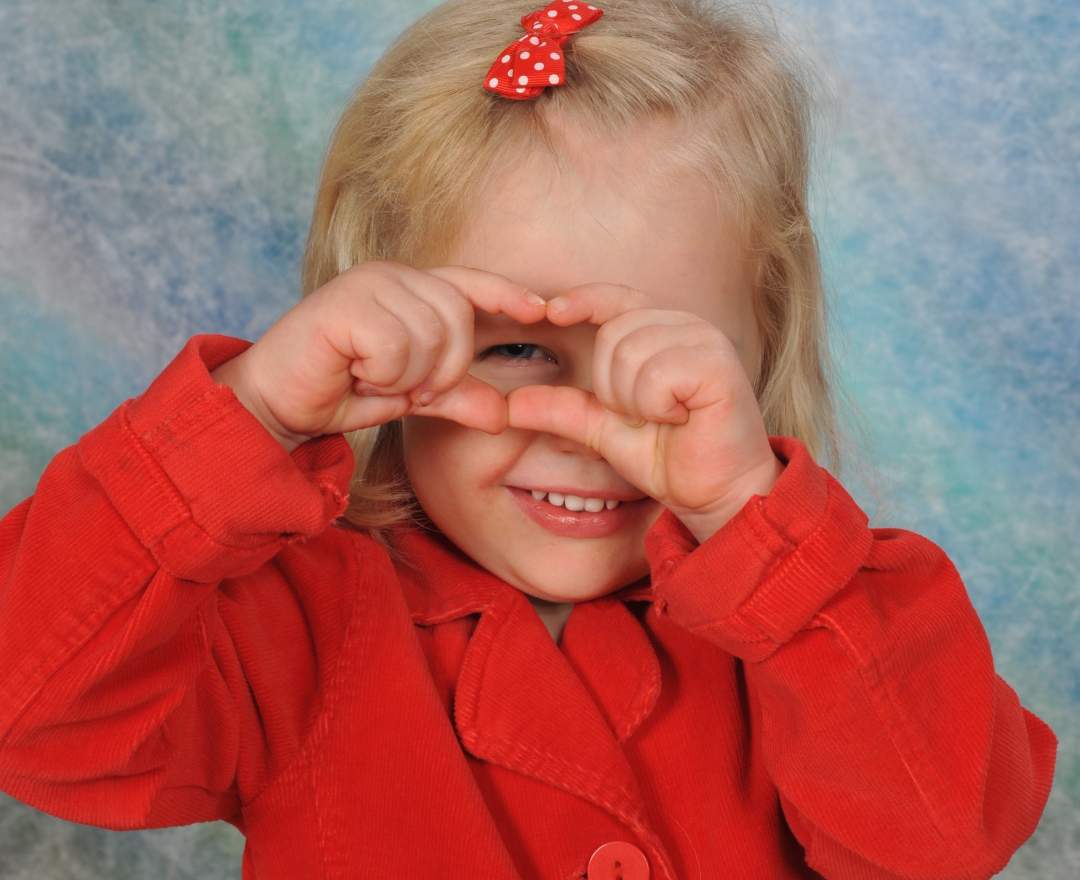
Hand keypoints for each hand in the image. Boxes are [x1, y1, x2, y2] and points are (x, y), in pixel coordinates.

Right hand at [210, 261, 547, 449]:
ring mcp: (366, 284)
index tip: (541, 309)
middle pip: (458, 318)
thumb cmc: (339, 391)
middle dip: (443, 367)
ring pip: (429, 334)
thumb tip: (503, 415)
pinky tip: (352, 371)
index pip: (469, 283)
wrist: (274, 403)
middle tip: (401, 386)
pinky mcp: (344, 303)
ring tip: (369, 376)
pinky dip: (382, 374)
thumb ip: (454, 397)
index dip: (506, 294)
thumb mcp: (408, 397)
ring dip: (405, 374)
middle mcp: (390, 275)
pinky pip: (397, 347)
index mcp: (409, 289)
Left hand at [505, 283, 782, 540]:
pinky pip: (656, 375)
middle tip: (645, 416)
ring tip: (666, 418)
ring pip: (631, 353)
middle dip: (612, 386)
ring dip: (635, 401)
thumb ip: (562, 411)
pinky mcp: (719, 365)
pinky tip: (681, 419)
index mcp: (662, 331)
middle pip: (613, 333)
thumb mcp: (604, 432)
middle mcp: (687, 326)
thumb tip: (510, 405)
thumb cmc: (670, 457)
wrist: (717, 494)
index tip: (552, 311)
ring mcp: (706, 341)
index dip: (582, 300)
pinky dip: (656, 406)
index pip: (615, 297)